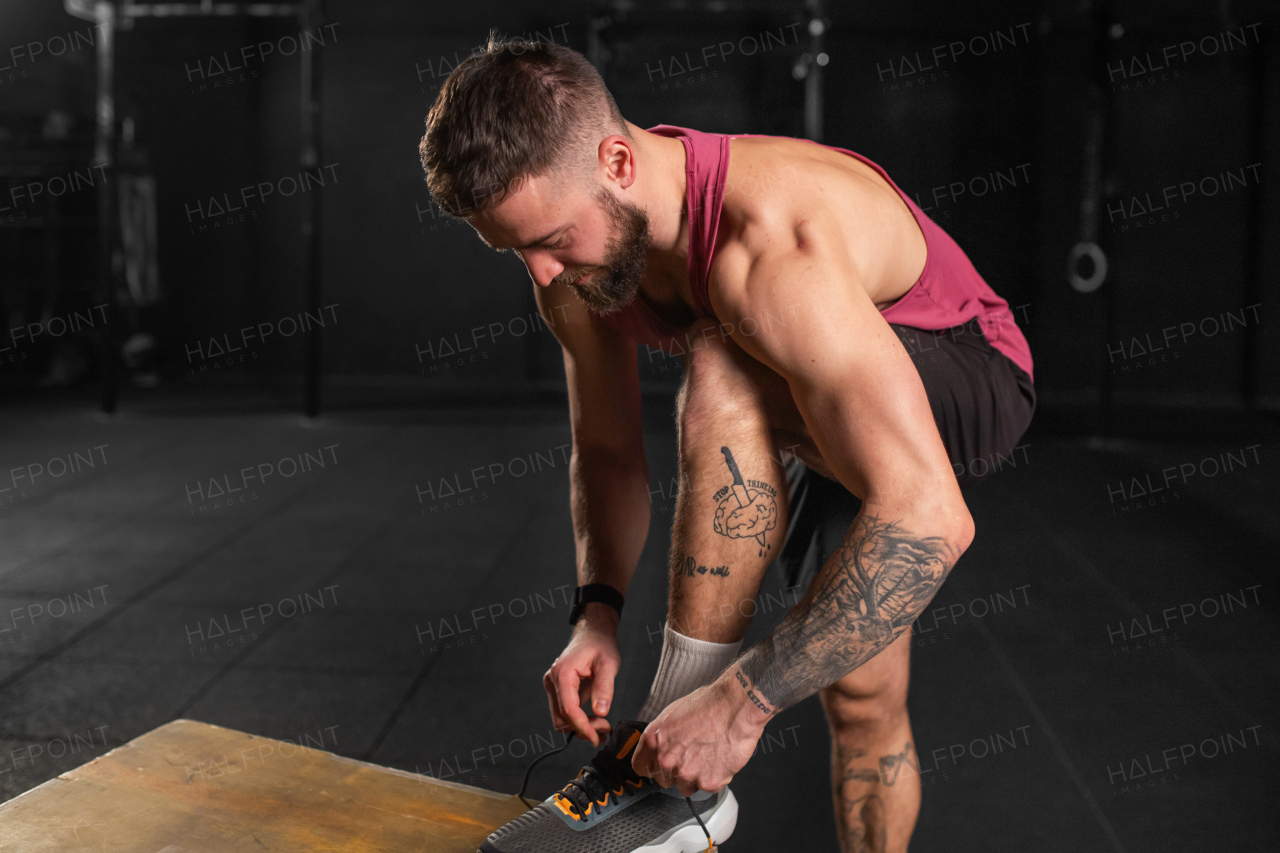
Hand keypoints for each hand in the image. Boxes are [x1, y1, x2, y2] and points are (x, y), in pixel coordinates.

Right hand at [543, 603, 620, 747]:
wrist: (592, 634)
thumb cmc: (600, 645)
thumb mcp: (608, 664)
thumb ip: (604, 687)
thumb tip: (601, 712)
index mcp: (563, 673)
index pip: (568, 709)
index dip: (582, 727)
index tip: (597, 737)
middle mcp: (552, 681)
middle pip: (562, 717)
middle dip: (583, 728)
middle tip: (606, 729)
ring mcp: (552, 686)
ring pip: (560, 718)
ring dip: (580, 727)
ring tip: (602, 727)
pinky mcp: (556, 690)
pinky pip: (563, 712)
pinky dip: (577, 721)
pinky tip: (594, 721)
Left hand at [630, 676, 765, 795]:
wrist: (735, 706)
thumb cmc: (709, 704)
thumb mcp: (673, 713)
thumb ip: (662, 736)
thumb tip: (661, 747)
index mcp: (653, 739)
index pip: (640, 766)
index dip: (652, 766)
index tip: (659, 766)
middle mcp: (666, 759)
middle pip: (663, 780)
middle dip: (676, 772)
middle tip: (692, 757)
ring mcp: (686, 772)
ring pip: (685, 787)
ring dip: (696, 777)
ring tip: (708, 756)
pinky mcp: (707, 781)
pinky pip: (708, 788)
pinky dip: (716, 778)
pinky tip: (720, 759)